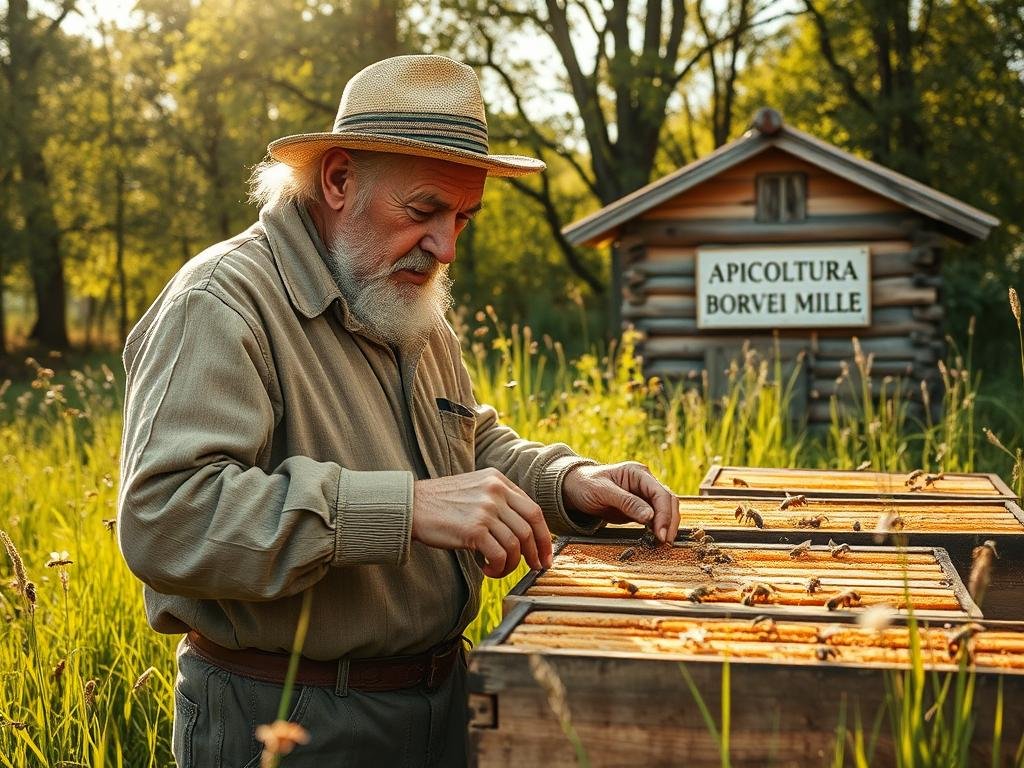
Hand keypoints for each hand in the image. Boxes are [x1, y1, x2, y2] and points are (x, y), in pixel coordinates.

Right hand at [412, 468, 552, 577]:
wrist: (410, 506)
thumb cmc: (440, 503)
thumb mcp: (474, 489)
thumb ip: (498, 501)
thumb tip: (524, 531)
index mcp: (498, 480)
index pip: (533, 510)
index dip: (544, 535)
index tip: (545, 553)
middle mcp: (495, 491)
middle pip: (530, 527)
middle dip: (537, 552)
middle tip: (535, 567)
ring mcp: (485, 509)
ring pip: (516, 544)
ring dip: (511, 564)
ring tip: (498, 569)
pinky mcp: (474, 529)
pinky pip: (499, 555)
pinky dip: (498, 568)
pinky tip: (487, 569)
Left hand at [562, 462, 678, 543]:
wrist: (574, 488)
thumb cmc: (586, 484)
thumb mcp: (603, 492)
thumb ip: (627, 502)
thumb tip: (650, 516)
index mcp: (637, 473)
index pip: (660, 493)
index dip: (664, 513)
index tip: (660, 532)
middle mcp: (644, 482)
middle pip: (668, 501)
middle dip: (669, 521)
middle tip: (665, 541)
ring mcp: (643, 495)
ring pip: (665, 509)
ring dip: (667, 525)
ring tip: (663, 543)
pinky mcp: (639, 508)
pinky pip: (655, 517)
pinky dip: (658, 527)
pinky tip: (656, 539)